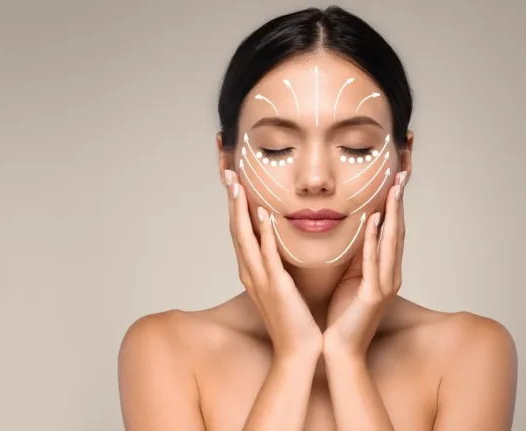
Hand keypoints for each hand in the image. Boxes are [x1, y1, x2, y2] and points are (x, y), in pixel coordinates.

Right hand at [225, 170, 321, 359]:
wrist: (297, 350)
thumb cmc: (294, 319)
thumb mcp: (281, 286)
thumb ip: (277, 265)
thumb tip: (282, 247)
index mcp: (251, 271)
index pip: (240, 231)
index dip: (235, 206)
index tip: (233, 182)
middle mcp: (250, 272)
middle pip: (236, 229)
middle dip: (232, 201)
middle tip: (228, 174)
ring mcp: (260, 279)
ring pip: (245, 238)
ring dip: (241, 210)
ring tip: (238, 186)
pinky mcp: (276, 286)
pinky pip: (268, 254)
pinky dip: (263, 233)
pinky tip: (262, 214)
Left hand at [323, 171, 406, 359]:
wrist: (339, 350)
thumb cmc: (342, 315)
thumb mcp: (350, 279)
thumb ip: (356, 257)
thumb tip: (353, 231)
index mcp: (384, 271)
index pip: (392, 232)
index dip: (394, 206)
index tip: (394, 180)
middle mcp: (389, 275)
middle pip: (397, 232)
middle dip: (399, 203)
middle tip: (401, 175)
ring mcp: (383, 286)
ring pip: (390, 243)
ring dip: (392, 215)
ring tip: (393, 189)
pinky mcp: (372, 296)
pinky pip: (373, 262)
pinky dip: (374, 241)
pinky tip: (374, 221)